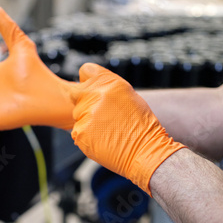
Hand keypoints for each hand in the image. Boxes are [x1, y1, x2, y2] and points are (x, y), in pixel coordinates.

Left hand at [70, 63, 185, 194]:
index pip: (85, 70)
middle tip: (102, 116)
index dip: (87, 81)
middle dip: (85, 103)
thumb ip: (107, 87)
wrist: (145, 151)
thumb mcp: (129, 96)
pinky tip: (103, 139)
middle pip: (77, 94)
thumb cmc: (141, 126)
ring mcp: (86, 114)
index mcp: (110, 82)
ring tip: (107, 130)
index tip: (92, 89)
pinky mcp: (80, 132)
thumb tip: (90, 85)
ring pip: (77, 115)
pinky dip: (87, 136)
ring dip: (87, 122)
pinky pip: (77, 131)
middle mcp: (96, 95)